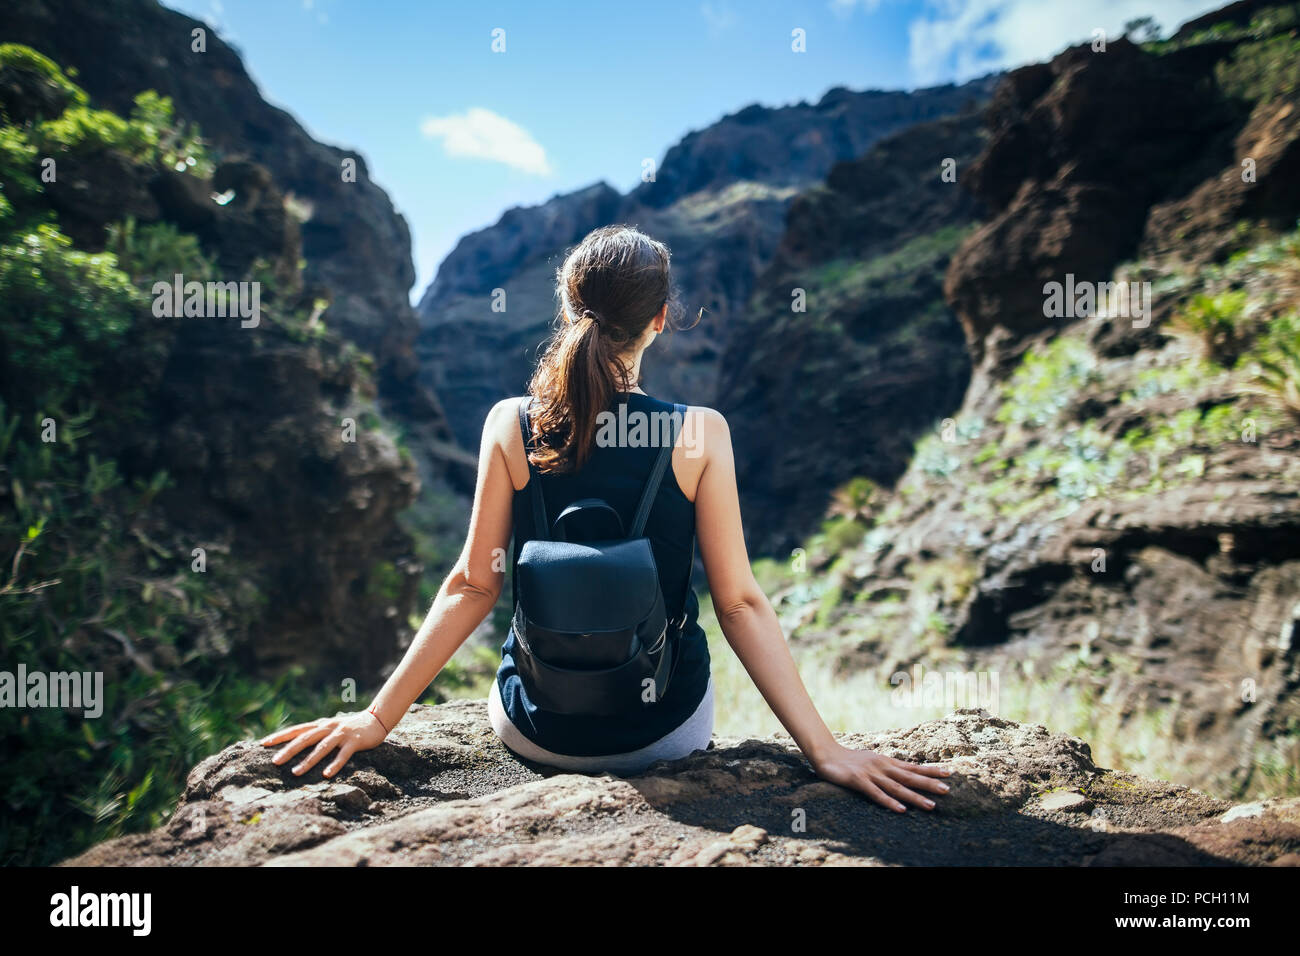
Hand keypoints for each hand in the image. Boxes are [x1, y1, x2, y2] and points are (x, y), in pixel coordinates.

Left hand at [259, 711, 387, 778]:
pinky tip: (327, 774)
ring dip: (308, 760)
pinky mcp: (355, 741)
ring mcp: (341, 734)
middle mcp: (328, 727)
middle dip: (289, 750)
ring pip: (322, 748)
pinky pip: (343, 755)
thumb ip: (316, 733)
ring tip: (295, 772)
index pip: (297, 729)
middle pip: (305, 738)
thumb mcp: (330, 727)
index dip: (280, 736)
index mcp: (321, 724)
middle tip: (275, 761)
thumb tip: (296, 741)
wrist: (377, 719)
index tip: (263, 743)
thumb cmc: (351, 727)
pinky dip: (334, 764)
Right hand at [811, 742, 951, 811]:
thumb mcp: (873, 760)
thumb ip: (888, 766)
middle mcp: (882, 766)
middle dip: (929, 784)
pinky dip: (889, 802)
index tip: (949, 773)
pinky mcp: (858, 781)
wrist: (826, 754)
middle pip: (910, 776)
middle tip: (947, 790)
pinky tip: (901, 810)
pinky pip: (876, 794)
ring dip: (914, 797)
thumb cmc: (850, 759)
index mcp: (886, 761)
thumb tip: (905, 770)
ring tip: (931, 806)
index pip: (913, 766)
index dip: (931, 770)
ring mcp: (871, 773)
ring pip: (897, 787)